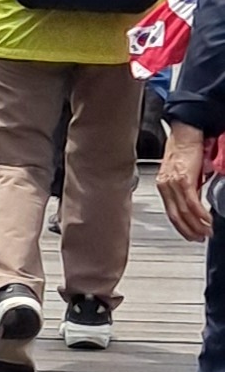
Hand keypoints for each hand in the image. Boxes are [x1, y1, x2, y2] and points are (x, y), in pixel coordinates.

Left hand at [159, 121, 211, 242]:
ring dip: (197, 225)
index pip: (170, 213)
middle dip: (189, 231)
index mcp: (163, 185)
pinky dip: (200, 214)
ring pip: (184, 212)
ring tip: (206, 232)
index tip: (191, 235)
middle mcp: (165, 186)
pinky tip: (207, 220)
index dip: (181, 227)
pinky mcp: (183, 180)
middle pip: (176, 216)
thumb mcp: (183, 173)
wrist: (186, 133)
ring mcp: (173, 184)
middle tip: (200, 238)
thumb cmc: (184, 148)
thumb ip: (187, 188)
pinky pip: (191, 203)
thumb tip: (195, 202)